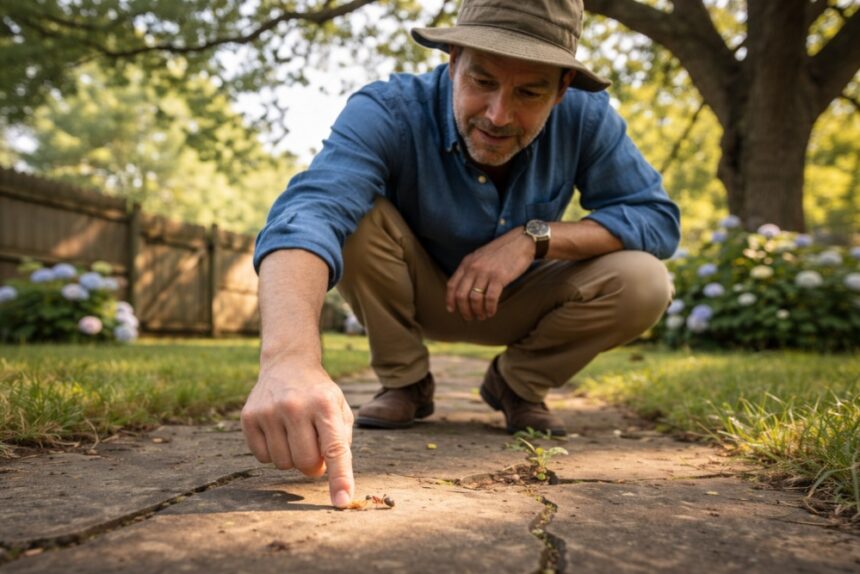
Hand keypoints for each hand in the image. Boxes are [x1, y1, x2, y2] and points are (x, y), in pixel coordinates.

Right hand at [240, 359, 354, 507]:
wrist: (288, 364)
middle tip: (314, 448)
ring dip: (292, 458)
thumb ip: (340, 443)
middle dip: (312, 464)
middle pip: (305, 462)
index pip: (335, 449)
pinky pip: (262, 457)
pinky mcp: (249, 417)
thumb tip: (326, 474)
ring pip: (282, 463)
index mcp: (325, 405)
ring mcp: (269, 411)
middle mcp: (295, 406)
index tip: (342, 502)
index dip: (340, 478)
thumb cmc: (319, 395)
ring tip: (296, 434)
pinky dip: (273, 452)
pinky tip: (278, 431)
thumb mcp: (340, 410)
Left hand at [446, 227, 534, 319]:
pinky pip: (490, 298)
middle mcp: (473, 267)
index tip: (451, 310)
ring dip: (477, 311)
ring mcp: (486, 272)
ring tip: (482, 316)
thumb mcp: (480, 256)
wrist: (521, 241)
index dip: (450, 300)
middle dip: (464, 310)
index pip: (452, 284)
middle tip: (470, 318)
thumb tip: (466, 288)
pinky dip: (489, 308)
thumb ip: (471, 269)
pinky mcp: (499, 277)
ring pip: (474, 298)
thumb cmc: (502, 251)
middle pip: (461, 295)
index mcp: (467, 262)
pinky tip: (491, 312)